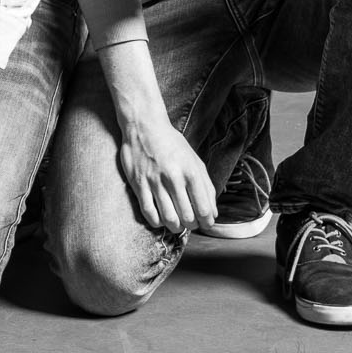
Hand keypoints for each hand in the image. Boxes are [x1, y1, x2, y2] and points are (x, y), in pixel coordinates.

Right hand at [117, 112, 215, 233]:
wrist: (144, 125)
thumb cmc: (171, 144)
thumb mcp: (195, 160)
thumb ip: (207, 187)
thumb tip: (213, 213)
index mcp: (190, 172)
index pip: (204, 210)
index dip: (207, 222)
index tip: (205, 222)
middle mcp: (173, 178)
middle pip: (188, 217)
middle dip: (192, 225)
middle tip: (190, 221)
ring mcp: (154, 181)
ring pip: (169, 219)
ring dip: (176, 226)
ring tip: (177, 222)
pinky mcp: (138, 183)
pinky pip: (149, 213)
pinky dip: (157, 222)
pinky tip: (160, 217)